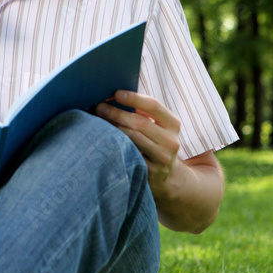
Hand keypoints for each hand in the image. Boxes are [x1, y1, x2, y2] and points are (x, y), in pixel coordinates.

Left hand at [96, 90, 224, 232]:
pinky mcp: (150, 173)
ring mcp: (162, 159)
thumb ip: (144, 112)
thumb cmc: (155, 143)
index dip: (134, 98)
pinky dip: (116, 145)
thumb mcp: (158, 127)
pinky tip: (104, 139)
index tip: (116, 93)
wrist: (168, 179)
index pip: (154, 106)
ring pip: (134, 138)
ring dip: (114, 127)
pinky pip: (130, 155)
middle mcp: (171, 142)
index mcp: (173, 124)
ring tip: (98, 120)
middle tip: (99, 107)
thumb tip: (114, 96)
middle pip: (141, 123)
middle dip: (117, 113)